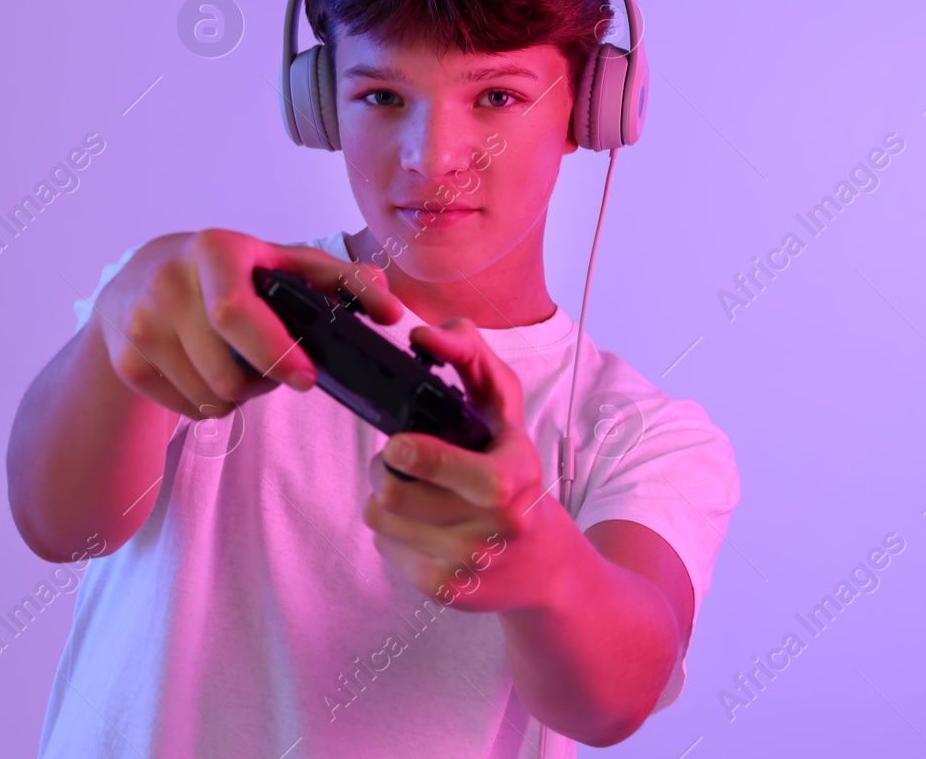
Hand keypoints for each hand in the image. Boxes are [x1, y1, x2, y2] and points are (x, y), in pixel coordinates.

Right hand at [91, 229, 403, 421]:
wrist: (137, 279)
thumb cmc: (226, 271)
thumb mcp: (280, 261)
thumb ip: (340, 280)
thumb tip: (389, 308)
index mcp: (214, 251)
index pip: (234, 311)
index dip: (275, 352)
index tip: (307, 379)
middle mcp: (167, 283)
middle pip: (226, 372)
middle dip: (264, 383)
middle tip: (281, 371)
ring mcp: (139, 325)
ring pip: (209, 397)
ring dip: (240, 397)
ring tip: (244, 368)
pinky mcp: (126, 361)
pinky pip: (188, 409)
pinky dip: (211, 404)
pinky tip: (211, 374)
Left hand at [363, 318, 577, 613]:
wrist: (546, 565)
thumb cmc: (519, 475)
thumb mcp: (509, 418)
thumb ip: (475, 362)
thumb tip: (427, 334)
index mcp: (509, 480)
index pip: (427, 461)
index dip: (405, 449)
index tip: (400, 441)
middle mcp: (491, 528)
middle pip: (392, 490)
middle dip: (386, 469)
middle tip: (399, 461)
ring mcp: (466, 565)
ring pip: (379, 519)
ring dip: (385, 498)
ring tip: (411, 489)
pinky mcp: (444, 592)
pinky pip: (385, 548)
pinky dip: (394, 532)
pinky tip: (422, 525)